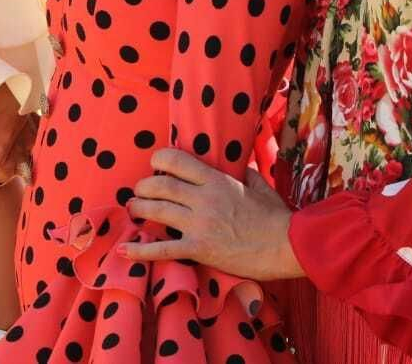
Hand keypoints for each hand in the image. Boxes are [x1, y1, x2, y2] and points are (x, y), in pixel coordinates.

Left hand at [120, 148, 304, 280]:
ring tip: (133, 211)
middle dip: (143, 187)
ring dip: (138, 210)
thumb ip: (242, 173)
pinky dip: (141, 250)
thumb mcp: (258, 185)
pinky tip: (124, 250)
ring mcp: (199, 225)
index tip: (155, 166)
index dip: (159, 161)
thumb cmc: (276, 216)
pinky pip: (163, 249)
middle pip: (159, 186)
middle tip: (139, 193)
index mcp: (216, 180)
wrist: (286, 245)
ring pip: (156, 212)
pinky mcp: (199, 250)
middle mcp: (203, 199)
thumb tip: (235, 165)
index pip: (176, 162)